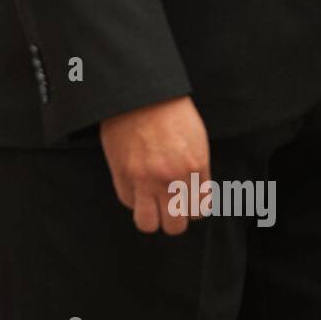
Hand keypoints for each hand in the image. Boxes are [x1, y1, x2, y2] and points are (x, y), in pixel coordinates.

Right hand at [100, 95, 209, 234]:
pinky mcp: (122, 174)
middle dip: (173, 219)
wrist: (140, 93)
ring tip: (150, 203)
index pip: (198, 211)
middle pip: (175, 226)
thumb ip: (197, 171)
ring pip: (148, 224)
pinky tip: (136, 184)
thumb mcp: (197, 139)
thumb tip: (193, 194)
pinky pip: (128, 202)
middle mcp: (171, 179)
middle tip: (169, 206)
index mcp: (194, 168)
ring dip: (151, 217)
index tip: (185, 200)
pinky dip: (132, 197)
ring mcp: (144, 179)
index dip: (191, 208)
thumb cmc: (170, 111)